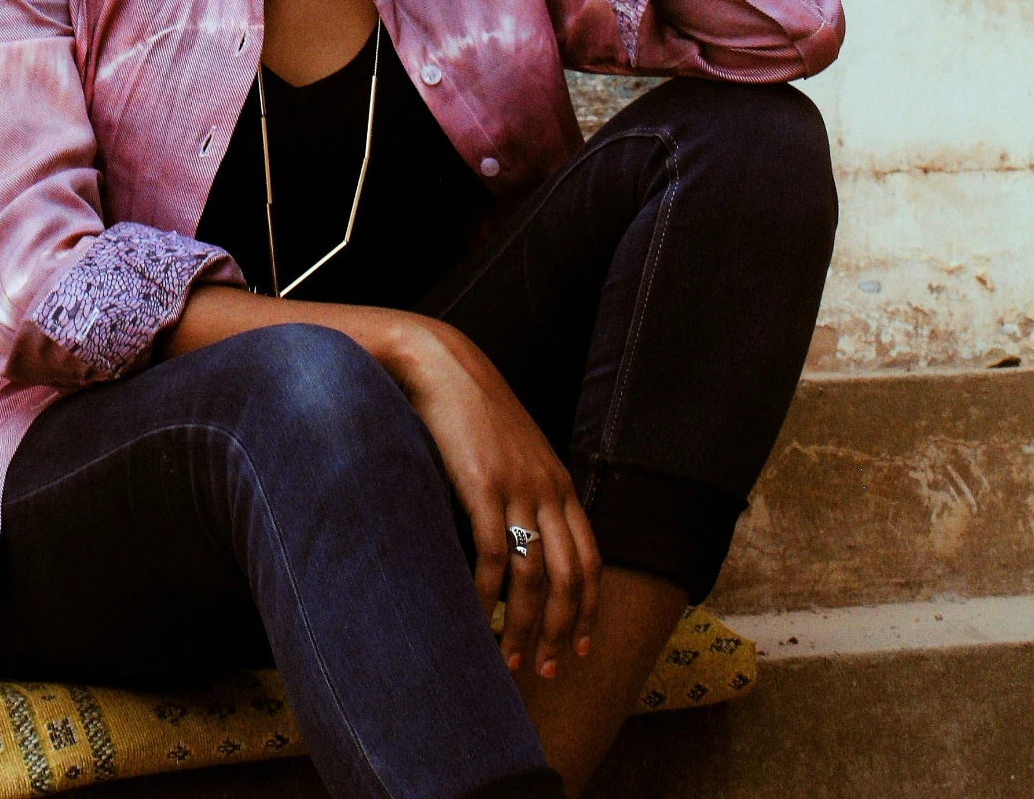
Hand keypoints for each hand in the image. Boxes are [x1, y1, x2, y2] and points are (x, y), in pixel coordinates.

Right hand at [389, 317, 601, 678]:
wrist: (443, 364)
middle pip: (569, 578)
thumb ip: (527, 490)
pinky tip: (476, 618)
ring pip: (533, 577)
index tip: (581, 647)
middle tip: (549, 669)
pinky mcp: (482, 485)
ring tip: (510, 659)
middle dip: (562, 632)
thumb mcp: (514, 451)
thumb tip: (525, 539)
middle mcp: (547, 489)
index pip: (590, 561)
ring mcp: (517, 488)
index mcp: (559, 483)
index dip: (588, 609)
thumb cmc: (472, 410)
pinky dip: (487, 594)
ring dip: (524, 626)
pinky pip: (493, 554)